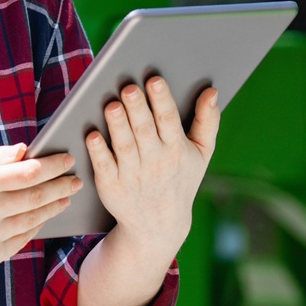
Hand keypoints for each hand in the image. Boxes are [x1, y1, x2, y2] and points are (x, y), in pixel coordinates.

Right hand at [0, 144, 80, 272]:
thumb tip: (26, 150)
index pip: (27, 173)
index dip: (53, 166)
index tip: (68, 159)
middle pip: (36, 197)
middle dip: (61, 187)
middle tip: (76, 180)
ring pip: (34, 219)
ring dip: (54, 207)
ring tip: (65, 197)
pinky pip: (24, 238)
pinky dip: (38, 224)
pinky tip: (44, 215)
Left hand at [85, 78, 218, 260]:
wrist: (158, 225)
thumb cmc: (180, 179)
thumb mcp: (201, 154)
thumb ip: (207, 122)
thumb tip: (212, 91)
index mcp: (176, 150)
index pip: (169, 121)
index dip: (161, 100)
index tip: (154, 80)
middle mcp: (155, 162)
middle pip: (144, 130)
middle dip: (137, 108)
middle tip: (129, 87)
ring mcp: (132, 175)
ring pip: (124, 145)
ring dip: (117, 125)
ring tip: (111, 106)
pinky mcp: (111, 186)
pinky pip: (104, 166)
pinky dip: (98, 152)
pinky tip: (93, 136)